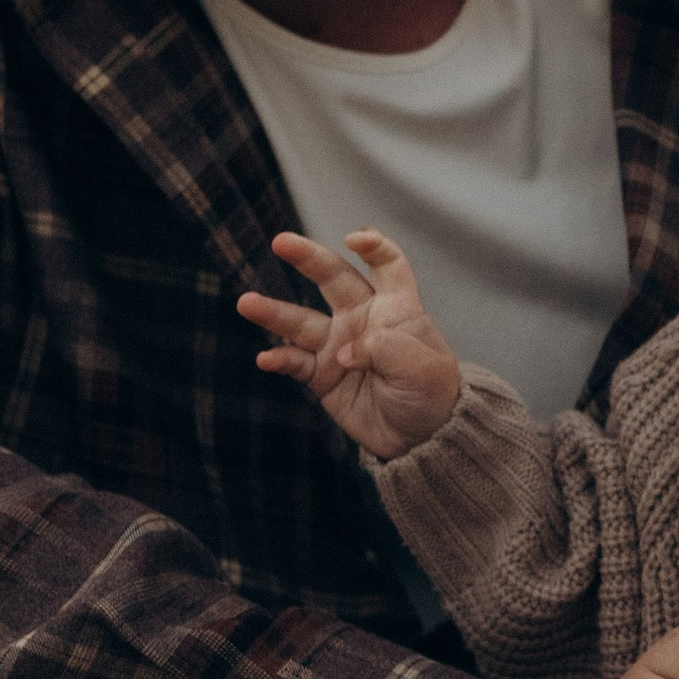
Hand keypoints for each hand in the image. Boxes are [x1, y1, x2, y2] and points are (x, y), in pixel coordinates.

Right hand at [238, 228, 463, 463]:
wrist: (420, 438)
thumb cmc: (431, 395)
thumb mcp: (422, 368)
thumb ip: (384, 348)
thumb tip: (343, 352)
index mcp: (396, 308)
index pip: (387, 265)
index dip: (374, 247)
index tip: (354, 239)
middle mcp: (363, 318)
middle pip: (334, 279)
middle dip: (308, 258)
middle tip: (281, 242)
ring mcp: (338, 344)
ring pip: (301, 321)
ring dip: (274, 312)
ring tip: (246, 303)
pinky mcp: (322, 374)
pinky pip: (294, 362)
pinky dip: (279, 360)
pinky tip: (266, 359)